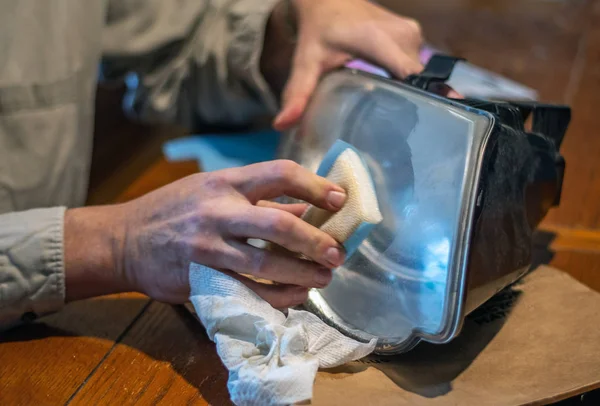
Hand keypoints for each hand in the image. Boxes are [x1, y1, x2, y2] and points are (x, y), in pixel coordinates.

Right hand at [64, 161, 346, 307]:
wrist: (123, 240)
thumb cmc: (174, 210)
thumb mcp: (214, 191)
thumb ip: (261, 200)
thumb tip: (307, 207)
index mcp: (225, 182)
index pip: (279, 174)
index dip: (315, 185)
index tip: (340, 199)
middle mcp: (217, 211)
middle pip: (278, 225)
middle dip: (315, 241)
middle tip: (337, 253)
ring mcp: (207, 247)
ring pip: (265, 264)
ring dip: (302, 274)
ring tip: (324, 278)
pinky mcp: (200, 278)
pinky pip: (247, 292)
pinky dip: (277, 297)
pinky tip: (296, 296)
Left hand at [263, 0, 423, 130]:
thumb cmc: (318, 30)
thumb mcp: (307, 62)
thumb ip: (299, 93)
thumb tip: (282, 124)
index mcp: (381, 41)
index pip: (413, 76)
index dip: (420, 102)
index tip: (415, 128)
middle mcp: (404, 36)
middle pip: (418, 80)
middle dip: (410, 104)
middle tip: (397, 131)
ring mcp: (412, 33)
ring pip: (419, 73)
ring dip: (410, 92)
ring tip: (395, 114)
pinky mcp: (414, 34)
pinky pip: (416, 64)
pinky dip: (407, 79)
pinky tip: (394, 93)